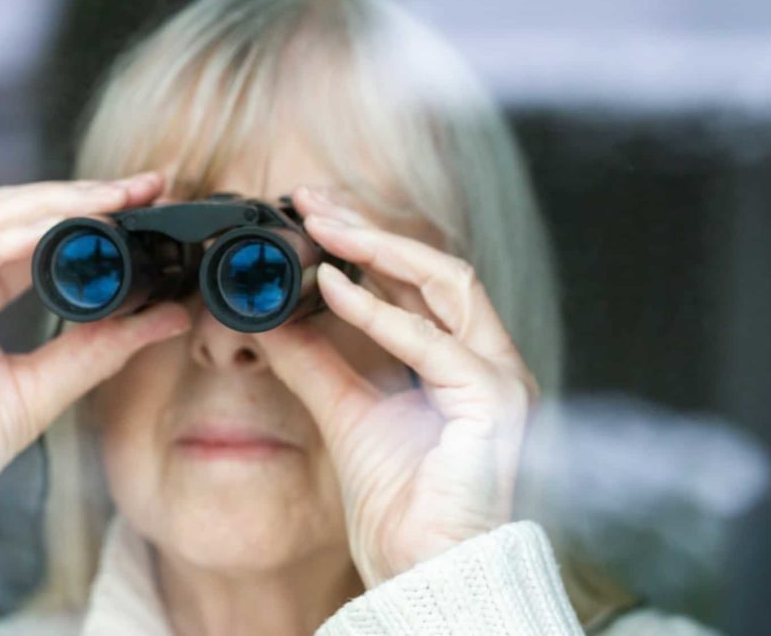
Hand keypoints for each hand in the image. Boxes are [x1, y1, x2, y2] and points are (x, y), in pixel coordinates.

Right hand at [0, 173, 189, 538]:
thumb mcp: (43, 390)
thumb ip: (97, 348)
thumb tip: (166, 316)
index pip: (23, 233)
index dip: (83, 211)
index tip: (145, 200)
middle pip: (4, 214)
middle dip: (77, 196)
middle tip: (140, 187)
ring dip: (49, 209)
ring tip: (109, 202)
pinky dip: (1, 245)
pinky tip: (49, 233)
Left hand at [253, 186, 539, 586]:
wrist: (423, 570)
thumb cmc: (400, 504)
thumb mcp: (344, 412)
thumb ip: (316, 363)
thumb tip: (270, 319)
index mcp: (462, 361)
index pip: (419, 281)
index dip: (368, 240)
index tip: (314, 213)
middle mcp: (490, 361)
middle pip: (436, 268)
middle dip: (373, 226)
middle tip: (313, 199)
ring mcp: (500, 379)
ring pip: (447, 284)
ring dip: (381, 248)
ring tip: (322, 225)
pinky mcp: (494, 404)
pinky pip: (433, 343)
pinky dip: (379, 311)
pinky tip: (332, 286)